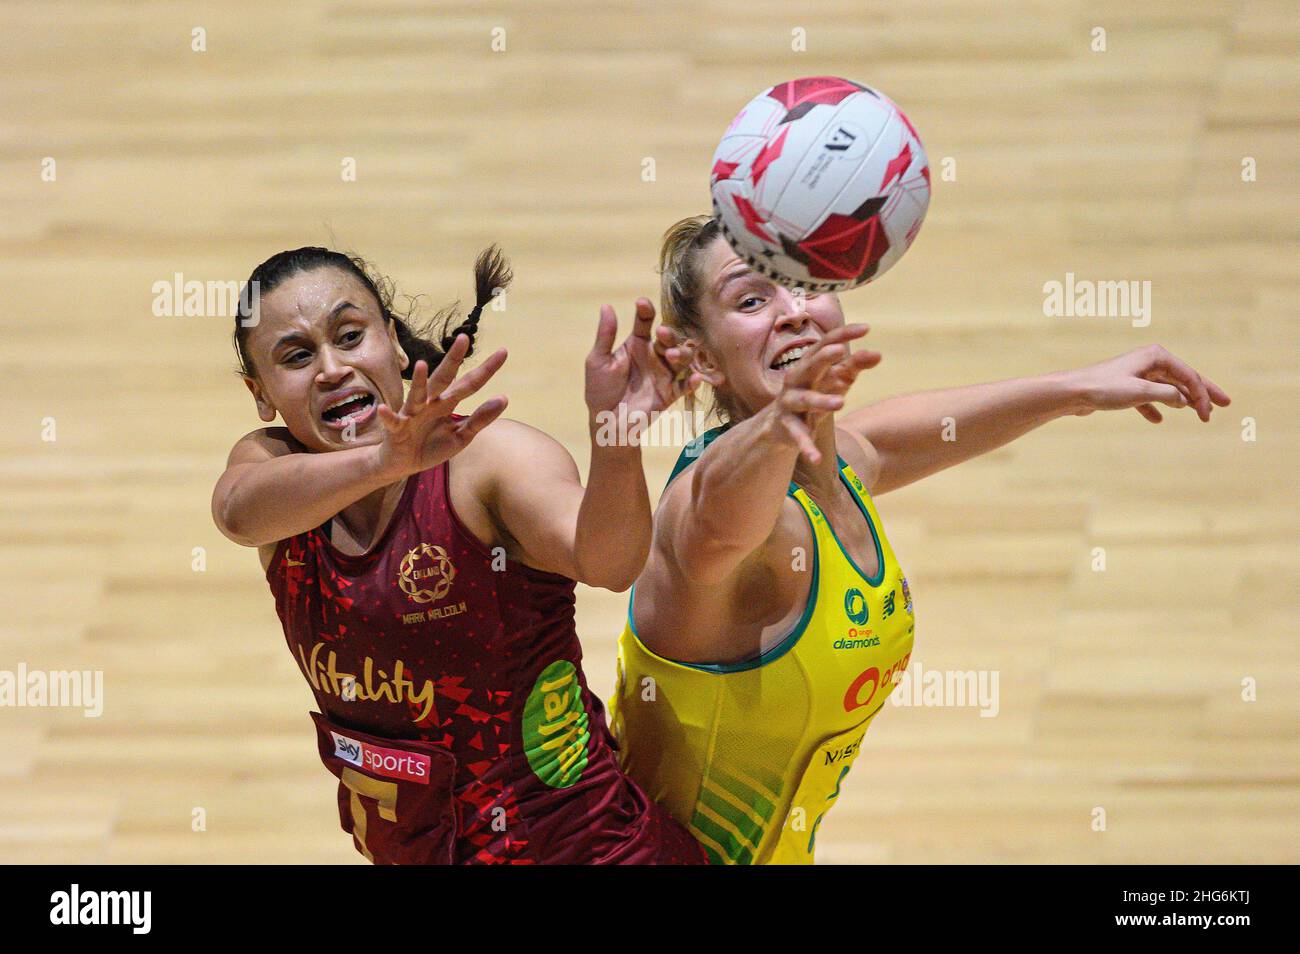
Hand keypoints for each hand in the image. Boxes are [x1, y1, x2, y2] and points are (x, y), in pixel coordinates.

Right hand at [373, 334, 508, 478]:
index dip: (485, 370)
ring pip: (416, 395)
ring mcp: (412, 414)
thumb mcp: (461, 435)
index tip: (503, 351)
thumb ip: (480, 419)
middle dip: (452, 359)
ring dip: (419, 382)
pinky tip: (384, 409)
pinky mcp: (396, 428)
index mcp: (447, 402)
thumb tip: (504, 399)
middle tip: (463, 338)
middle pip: (443, 378)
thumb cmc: (432, 445)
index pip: (469, 383)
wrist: (403, 464)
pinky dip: (388, 416)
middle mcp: (430, 403)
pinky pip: (392, 421)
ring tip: (422, 365)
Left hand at [585, 298, 700, 418]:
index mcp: (637, 344)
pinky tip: (695, 379)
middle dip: (669, 334)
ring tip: (672, 355)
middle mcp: (654, 355)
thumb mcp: (598, 360)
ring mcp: (664, 374)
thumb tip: (606, 306)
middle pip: (669, 339)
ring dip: (681, 354)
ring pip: (682, 358)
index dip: (645, 312)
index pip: (645, 323)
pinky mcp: (670, 393)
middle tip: (662, 332)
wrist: (605, 421)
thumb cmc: (600, 389)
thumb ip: (605, 336)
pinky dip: (693, 382)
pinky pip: (685, 386)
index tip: (642, 303)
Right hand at [762, 323, 881, 463]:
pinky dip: (806, 447)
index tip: (866, 328)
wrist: (779, 427)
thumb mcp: (834, 380)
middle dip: (822, 358)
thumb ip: (853, 366)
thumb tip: (878, 354)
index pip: (825, 344)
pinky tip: (816, 458)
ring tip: (841, 402)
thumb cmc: (812, 395)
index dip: (843, 335)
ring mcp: (789, 404)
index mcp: (809, 365)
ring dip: (821, 400)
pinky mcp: (787, 427)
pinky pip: (798, 436)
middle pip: (809, 365)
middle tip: (840, 352)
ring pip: (804, 400)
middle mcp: (796, 380)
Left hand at [1065, 344, 1230, 422]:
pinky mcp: (1125, 388)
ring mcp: (1137, 374)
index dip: (1203, 395)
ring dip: (1182, 401)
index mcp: (1156, 356)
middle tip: (1226, 404)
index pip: (1189, 376)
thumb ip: (1167, 395)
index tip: (1208, 415)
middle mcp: (1148, 361)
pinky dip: (1154, 408)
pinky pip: (1146, 398)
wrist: (1072, 393)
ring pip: (1167, 389)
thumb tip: (1185, 399)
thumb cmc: (1104, 388)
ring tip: (1198, 413)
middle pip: (1183, 378)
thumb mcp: (1141, 392)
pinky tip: (1158, 420)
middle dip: (1203, 392)